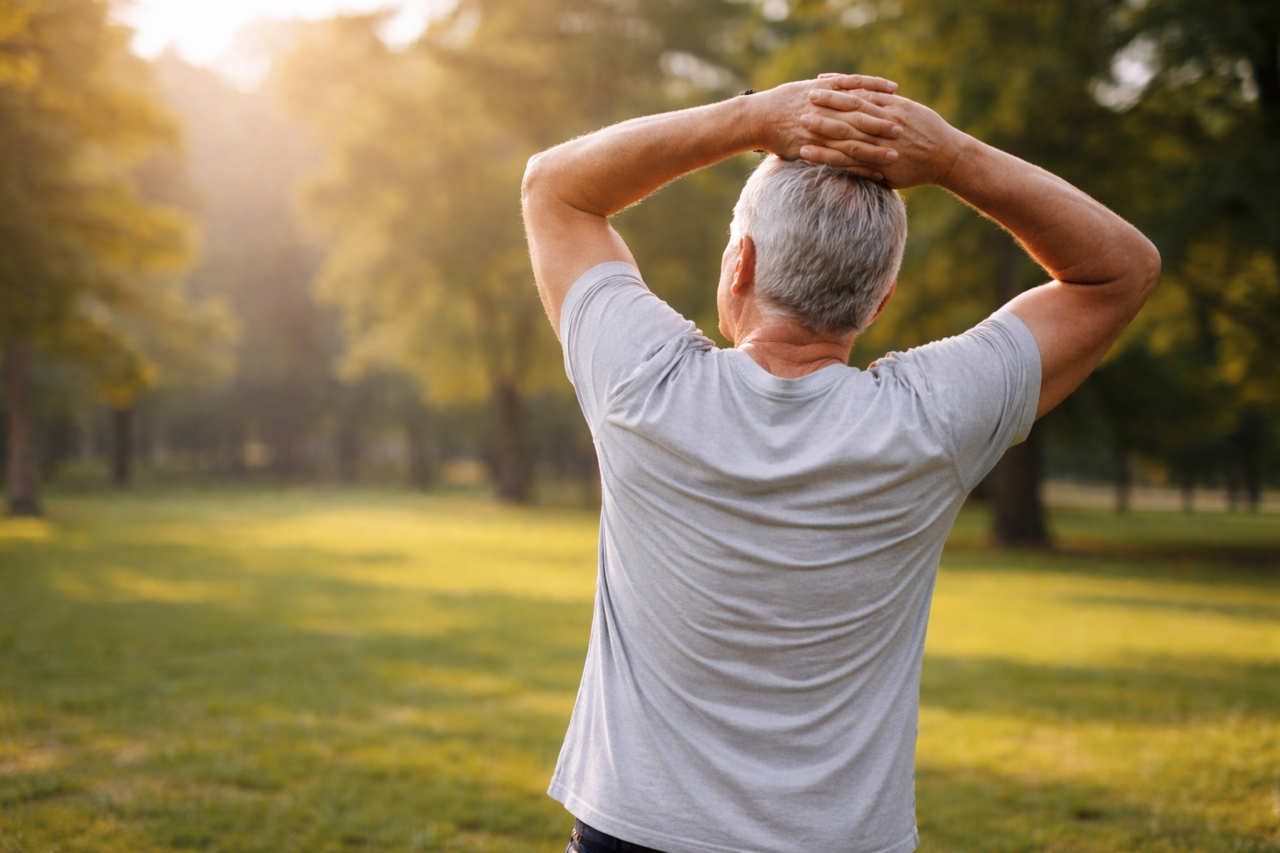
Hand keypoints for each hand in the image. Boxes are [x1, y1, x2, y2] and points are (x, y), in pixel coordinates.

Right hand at [748, 74, 902, 178]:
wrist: (758, 118)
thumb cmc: (782, 102)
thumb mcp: (806, 87)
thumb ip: (829, 87)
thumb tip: (849, 84)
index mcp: (825, 96)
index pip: (857, 92)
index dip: (877, 93)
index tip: (897, 94)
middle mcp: (825, 114)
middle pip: (859, 119)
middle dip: (882, 124)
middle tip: (903, 128)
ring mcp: (819, 134)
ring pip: (853, 143)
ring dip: (875, 150)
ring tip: (895, 155)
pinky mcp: (813, 152)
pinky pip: (840, 163)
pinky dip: (859, 169)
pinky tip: (876, 174)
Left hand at [798, 88, 962, 189]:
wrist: (946, 156)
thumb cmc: (928, 131)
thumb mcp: (910, 110)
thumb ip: (887, 103)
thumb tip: (867, 93)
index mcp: (892, 107)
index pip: (859, 94)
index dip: (837, 89)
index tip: (818, 83)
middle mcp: (885, 124)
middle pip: (850, 112)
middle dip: (827, 106)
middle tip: (803, 100)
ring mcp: (882, 146)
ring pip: (848, 137)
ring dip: (824, 132)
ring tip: (801, 127)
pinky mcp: (880, 165)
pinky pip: (852, 162)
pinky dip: (832, 158)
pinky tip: (814, 156)